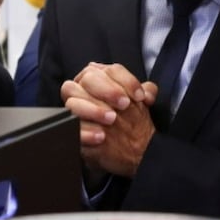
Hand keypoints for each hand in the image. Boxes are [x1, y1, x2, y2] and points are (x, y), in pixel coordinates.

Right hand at [62, 62, 156, 176]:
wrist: (124, 149)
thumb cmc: (128, 120)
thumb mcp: (139, 104)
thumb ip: (146, 92)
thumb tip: (148, 92)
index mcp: (99, 78)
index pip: (110, 70)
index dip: (126, 81)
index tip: (139, 96)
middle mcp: (82, 89)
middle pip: (88, 79)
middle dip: (107, 90)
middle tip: (124, 104)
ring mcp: (73, 108)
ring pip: (73, 101)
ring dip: (94, 109)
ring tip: (111, 119)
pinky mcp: (70, 128)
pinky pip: (71, 126)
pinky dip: (85, 131)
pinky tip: (100, 136)